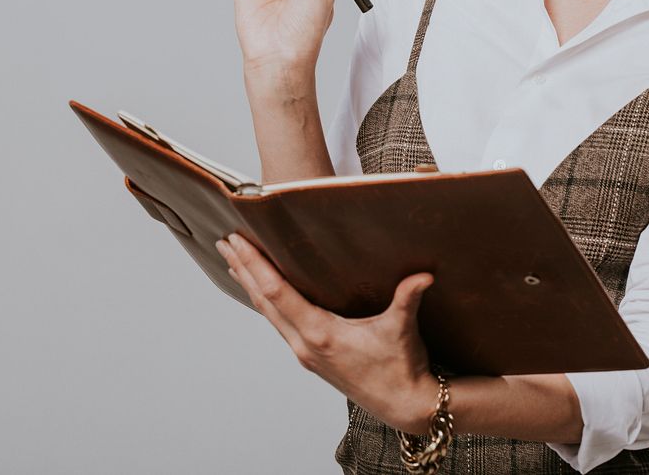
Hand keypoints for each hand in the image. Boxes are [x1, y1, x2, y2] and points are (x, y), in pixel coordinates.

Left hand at [215, 232, 439, 433]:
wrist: (405, 406)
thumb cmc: (402, 368)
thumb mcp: (403, 330)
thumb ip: (408, 298)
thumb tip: (424, 276)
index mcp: (320, 334)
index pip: (277, 293)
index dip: (254, 265)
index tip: (237, 243)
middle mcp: (305, 344)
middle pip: (264, 301)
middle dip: (242, 270)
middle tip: (224, 243)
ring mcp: (305, 353)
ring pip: (268, 314)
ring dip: (250, 286)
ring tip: (234, 263)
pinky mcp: (312, 357)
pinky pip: (280, 324)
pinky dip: (266, 303)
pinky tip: (263, 294)